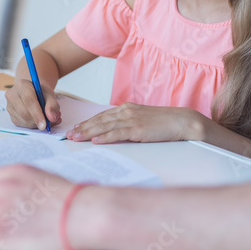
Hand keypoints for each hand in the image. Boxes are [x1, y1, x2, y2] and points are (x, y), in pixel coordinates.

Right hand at [5, 78, 60, 130]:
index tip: (45, 124)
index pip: (28, 100)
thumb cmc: (41, 91)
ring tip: (47, 119)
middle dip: (38, 120)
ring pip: (23, 121)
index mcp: (21, 85)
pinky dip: (33, 125)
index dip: (37, 114)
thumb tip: (52, 118)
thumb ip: (52, 105)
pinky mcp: (11, 116)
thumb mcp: (50, 94)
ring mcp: (10, 106)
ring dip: (36, 124)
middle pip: (24, 113)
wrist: (33, 91)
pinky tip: (39, 120)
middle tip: (50, 122)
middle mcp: (12, 95)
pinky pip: (22, 125)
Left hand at [66, 103, 204, 143]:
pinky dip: (105, 136)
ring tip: (75, 138)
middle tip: (68, 135)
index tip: (76, 129)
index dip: (88, 122)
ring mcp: (132, 119)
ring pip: (104, 126)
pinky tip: (95, 140)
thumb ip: (129, 125)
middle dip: (83, 128)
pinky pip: (117, 133)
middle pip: (100, 120)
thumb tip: (115, 133)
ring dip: (88, 132)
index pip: (103, 116)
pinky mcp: (138, 129)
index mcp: (128, 109)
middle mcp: (127, 111)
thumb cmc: (164, 124)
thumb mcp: (143, 121)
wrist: (182, 121)